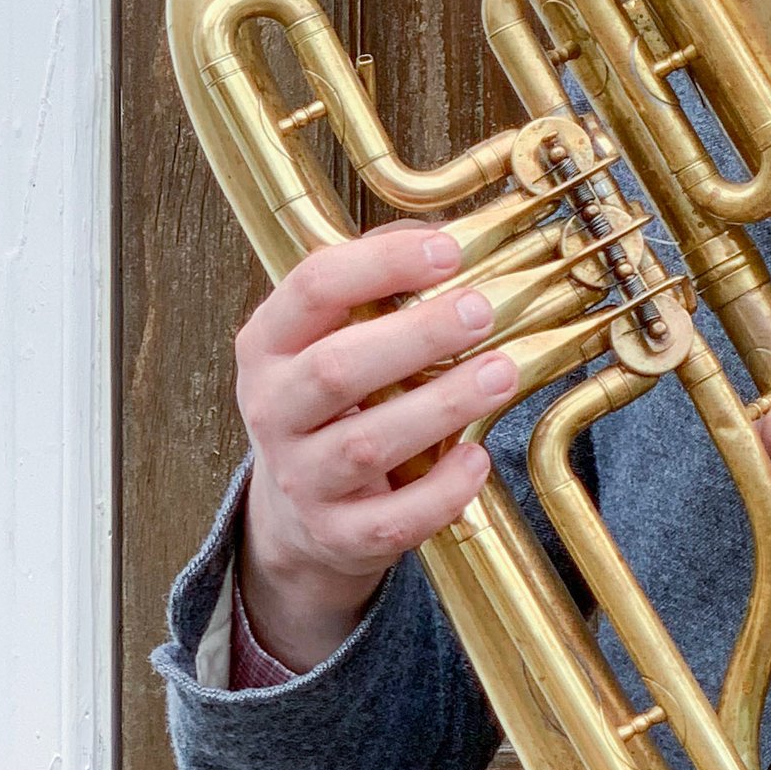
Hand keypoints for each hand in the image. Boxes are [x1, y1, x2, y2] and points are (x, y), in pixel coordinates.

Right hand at [235, 224, 517, 669]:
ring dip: (441, 406)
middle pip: (337, 368)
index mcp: (268, 345)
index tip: (448, 249)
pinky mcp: (337, 535)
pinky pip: (390, 521)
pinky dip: (439, 494)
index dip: (381, 263)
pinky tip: (478, 461)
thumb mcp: (331, 337)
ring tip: (501, 374)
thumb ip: (377, 284)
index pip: (311, 288)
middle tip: (481, 311)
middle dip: (416, 337)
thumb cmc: (335, 404)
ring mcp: (301, 478)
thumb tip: (443, 234)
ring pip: (367, 443)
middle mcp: (273, 410)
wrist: (297, 518)